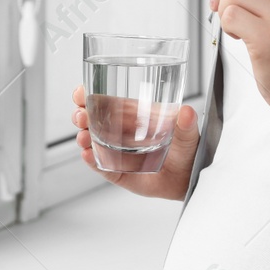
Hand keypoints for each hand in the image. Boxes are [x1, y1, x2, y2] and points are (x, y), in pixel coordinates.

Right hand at [70, 83, 200, 200]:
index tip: (81, 92)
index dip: (91, 97)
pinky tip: (87, 154)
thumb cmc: (187, 151)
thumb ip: (187, 123)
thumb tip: (187, 111)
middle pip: (94, 121)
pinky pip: (102, 167)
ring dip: (84, 137)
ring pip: (93, 143)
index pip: (107, 103)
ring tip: (84, 135)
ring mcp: (118, 154)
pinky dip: (92, 161)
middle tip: (80, 115)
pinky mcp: (120, 173)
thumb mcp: (188, 134)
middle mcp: (122, 134)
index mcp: (134, 117)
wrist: (190, 178)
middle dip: (82, 116)